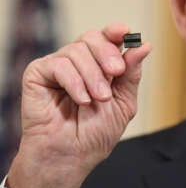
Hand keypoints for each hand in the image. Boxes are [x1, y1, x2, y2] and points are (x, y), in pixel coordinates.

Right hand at [6, 23, 150, 187]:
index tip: (126, 32)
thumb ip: (131, 74)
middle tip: (115, 72)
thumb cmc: (96, 133)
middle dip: (107, 53)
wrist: (71, 156)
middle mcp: (80, 62)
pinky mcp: (38, 74)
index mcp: (100, 66)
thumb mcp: (123, 102)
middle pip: (92, 37)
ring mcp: (59, 67)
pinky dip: (74, 82)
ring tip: (98, 99)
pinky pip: (58, 64)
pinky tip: (81, 100)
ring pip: (77, 50)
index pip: (107, 38)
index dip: (116, 31)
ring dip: (92, 76)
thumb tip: (144, 45)